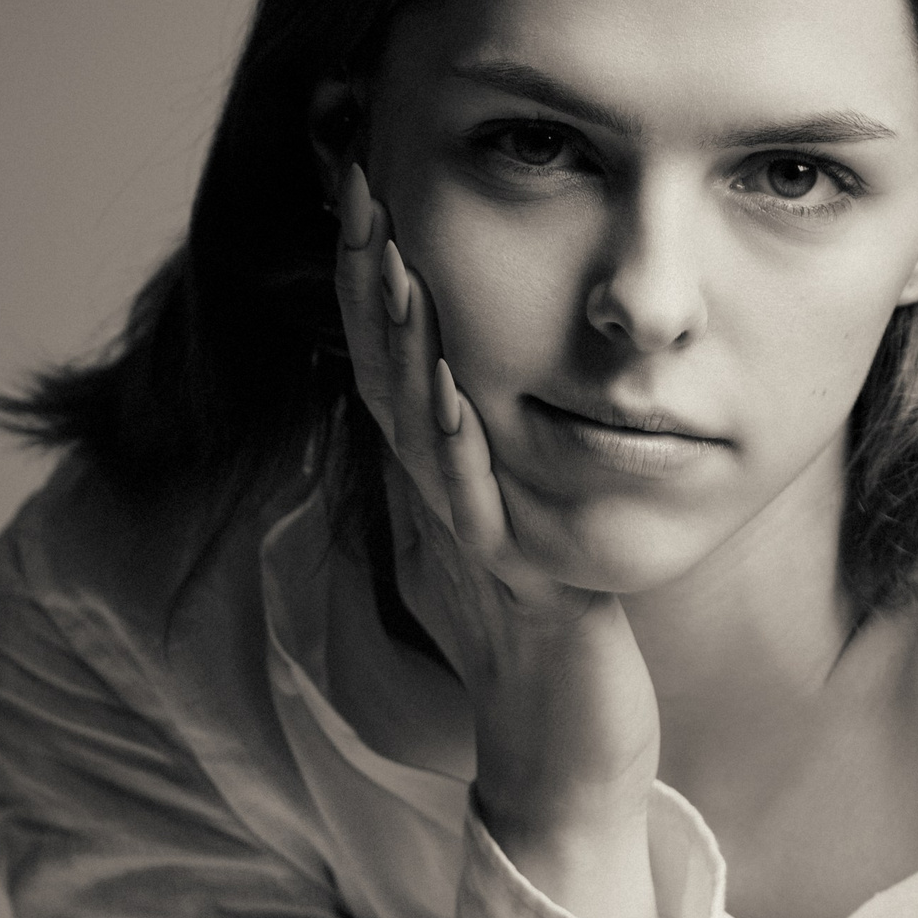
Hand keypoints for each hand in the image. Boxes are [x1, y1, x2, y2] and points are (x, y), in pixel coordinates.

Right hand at [333, 165, 661, 917]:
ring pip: (413, 416)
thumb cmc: (553, 647)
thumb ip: (490, 466)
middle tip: (351, 165)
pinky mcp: (505, 578)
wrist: (565, 753)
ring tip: (385, 239)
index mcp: (441, 478)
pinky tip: (442, 374)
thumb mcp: (520, 532)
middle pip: (386, 363)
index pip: (393, 353)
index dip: (372, 267)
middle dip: (369, 266)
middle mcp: (438, 499)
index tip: (361, 170)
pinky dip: (447, 433)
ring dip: (395, 328)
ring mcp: (464, 537)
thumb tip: (472, 398)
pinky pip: (466, 495)